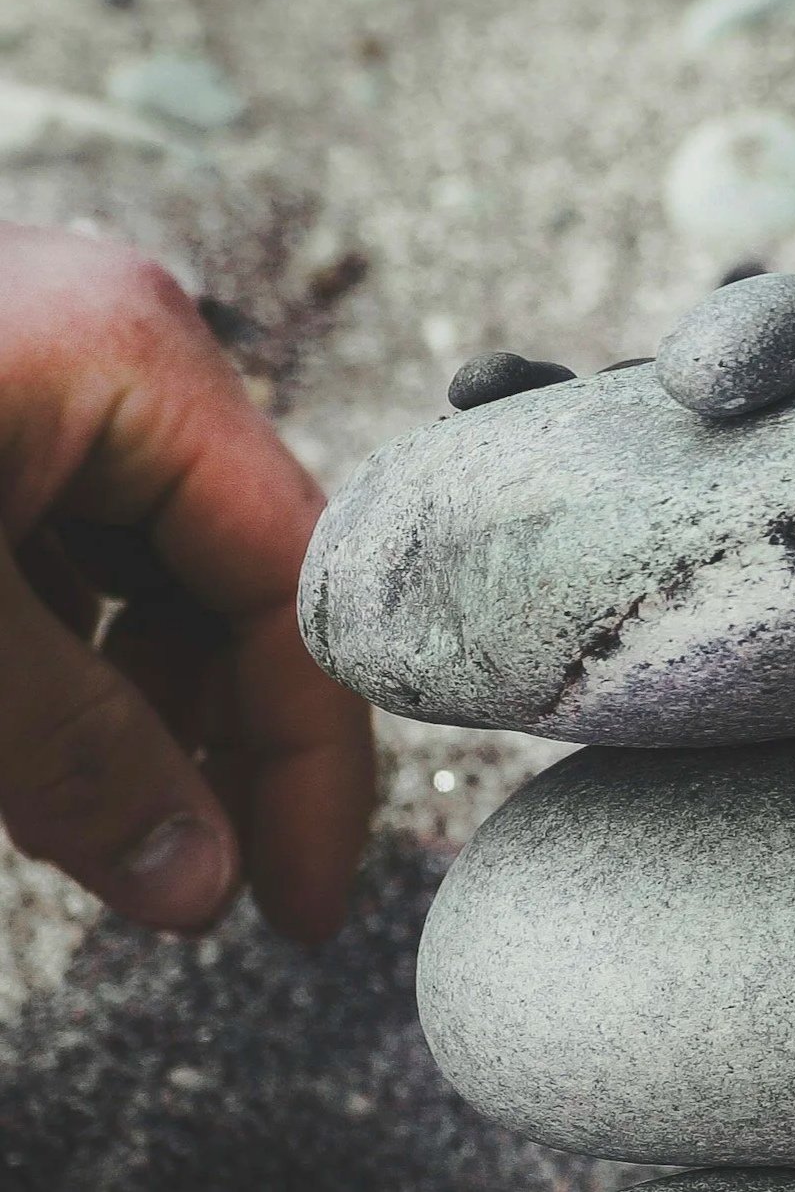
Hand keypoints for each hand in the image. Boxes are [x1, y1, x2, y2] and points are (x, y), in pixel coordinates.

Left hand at [0, 223, 372, 941]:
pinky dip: (63, 649)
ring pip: (150, 570)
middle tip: (193, 884)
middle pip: (235, 578)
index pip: (296, 587)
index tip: (297, 902)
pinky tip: (30, 727)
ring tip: (87, 816)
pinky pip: (72, 540)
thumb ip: (71, 753)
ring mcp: (53, 361)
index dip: (312, 760)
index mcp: (140, 360)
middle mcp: (123, 344)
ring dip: (133, 706)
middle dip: (216, 741)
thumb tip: (194, 886)